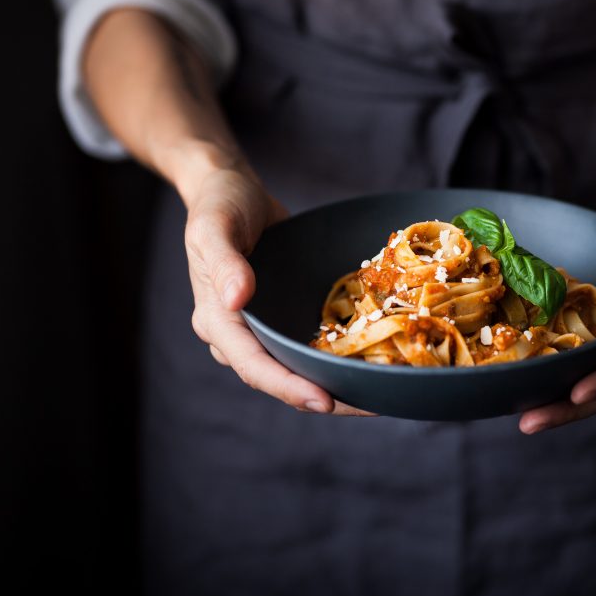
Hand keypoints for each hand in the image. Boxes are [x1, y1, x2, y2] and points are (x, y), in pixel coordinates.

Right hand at [183, 155, 372, 415]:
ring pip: (298, 369)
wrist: (231, 190)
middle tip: (371, 405)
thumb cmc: (221, 205)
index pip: (252, 365)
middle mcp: (238, 334)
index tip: (323, 400)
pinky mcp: (284, 318)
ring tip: (381, 394)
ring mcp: (263, 328)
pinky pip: (310, 345)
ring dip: (336, 384)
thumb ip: (224, 261)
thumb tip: (236, 299)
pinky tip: (375, 361)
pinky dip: (338, 357)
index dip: (287, 386)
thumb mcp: (215, 225)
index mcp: (217, 319)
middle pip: (280, 378)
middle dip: (323, 397)